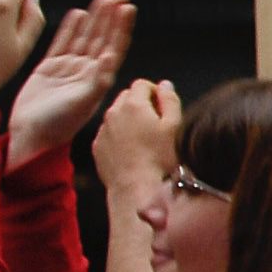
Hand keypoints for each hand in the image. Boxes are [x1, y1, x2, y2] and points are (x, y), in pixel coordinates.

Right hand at [6, 0, 134, 166]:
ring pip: (83, 38)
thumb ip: (97, 80)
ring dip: (93, 19)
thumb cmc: (58, 125)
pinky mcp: (48, 68)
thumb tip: (110, 57)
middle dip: (110, 18)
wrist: (31, 135)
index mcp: (98, 80)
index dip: (121, 28)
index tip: (128, 8)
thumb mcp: (83, 103)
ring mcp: (68, 69)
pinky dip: (69, 28)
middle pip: (101, 38)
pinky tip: (77, 14)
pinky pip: (62, 43)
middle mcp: (86, 72)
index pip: (114, 48)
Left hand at [93, 78, 182, 193]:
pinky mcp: (98, 146)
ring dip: (128, 119)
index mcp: (134, 105)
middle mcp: (114, 113)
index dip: (154, 91)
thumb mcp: (174, 126)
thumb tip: (165, 85)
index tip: (162, 105)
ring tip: (144, 139)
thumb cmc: (158, 159)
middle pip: (127, 97)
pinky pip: (109, 133)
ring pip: (116, 115)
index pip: (142, 84)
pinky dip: (119, 135)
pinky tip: (132, 151)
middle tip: (155, 121)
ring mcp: (103, 130)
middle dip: (140, 103)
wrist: (135, 188)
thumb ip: (170, 100)